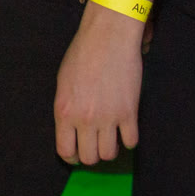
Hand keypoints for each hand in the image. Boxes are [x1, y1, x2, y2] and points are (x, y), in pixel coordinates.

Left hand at [53, 3, 143, 164]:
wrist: (108, 37)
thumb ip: (67, 108)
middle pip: (89, 158)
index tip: (77, 152)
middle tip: (95, 143)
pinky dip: (128, 140)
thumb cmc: (83, 54)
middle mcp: (85, 119)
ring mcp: (108, 118)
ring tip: (110, 137)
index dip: (71, 156)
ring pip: (109, 154)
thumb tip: (71, 128)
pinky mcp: (129, 113)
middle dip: (91, 154)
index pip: (65, 151)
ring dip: (110, 148)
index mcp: (64, 111)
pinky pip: (131, 142)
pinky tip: (125, 129)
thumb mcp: (63, 82)